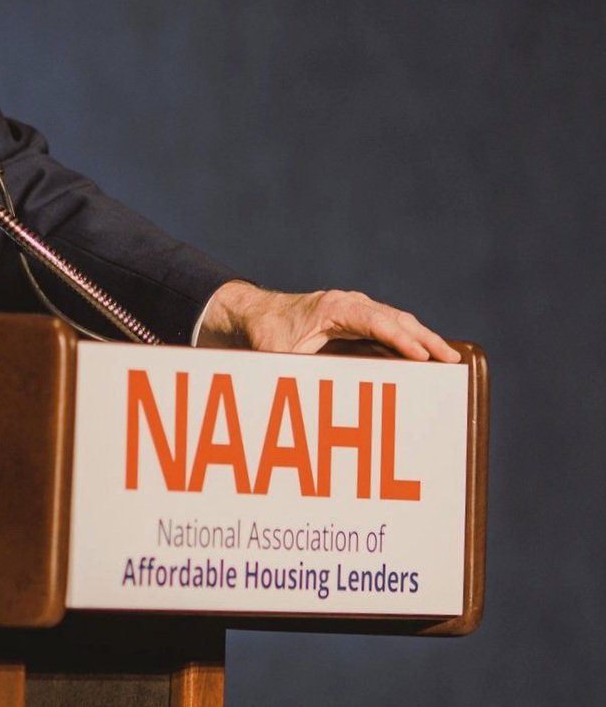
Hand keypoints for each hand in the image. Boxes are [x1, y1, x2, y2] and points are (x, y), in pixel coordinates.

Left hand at [198, 280, 460, 362]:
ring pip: (396, 319)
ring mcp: (354, 308)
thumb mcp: (277, 357)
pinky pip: (388, 325)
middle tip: (452, 359)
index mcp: (334, 308)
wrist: (254, 312)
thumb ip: (294, 374)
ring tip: (448, 358)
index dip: (400, 339)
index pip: (377, 321)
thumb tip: (305, 403)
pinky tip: (425, 355)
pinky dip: (408, 338)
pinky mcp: (355, 317)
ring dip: (422, 337)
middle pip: (395, 318)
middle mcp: (349, 304)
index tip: (424, 356)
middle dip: (425, 338)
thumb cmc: (267, 333)